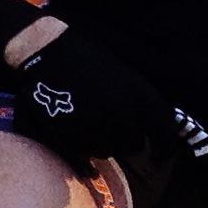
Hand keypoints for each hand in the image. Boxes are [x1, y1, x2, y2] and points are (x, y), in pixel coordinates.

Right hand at [9, 25, 207, 174]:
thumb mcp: (124, 77)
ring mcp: (95, 126)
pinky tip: (74, 128)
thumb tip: (148, 132)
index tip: (159, 157)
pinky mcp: (70, 134)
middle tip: (110, 128)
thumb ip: (140, 106)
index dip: (163, 148)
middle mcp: (122, 115)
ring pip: (107, 150)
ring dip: (101, 143)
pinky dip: (81, 146)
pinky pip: (83, 151)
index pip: (164, 133)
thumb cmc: (85, 59)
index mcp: (140, 98)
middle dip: (124, 140)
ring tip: (87, 123)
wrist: (43, 49)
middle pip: (133, 145)